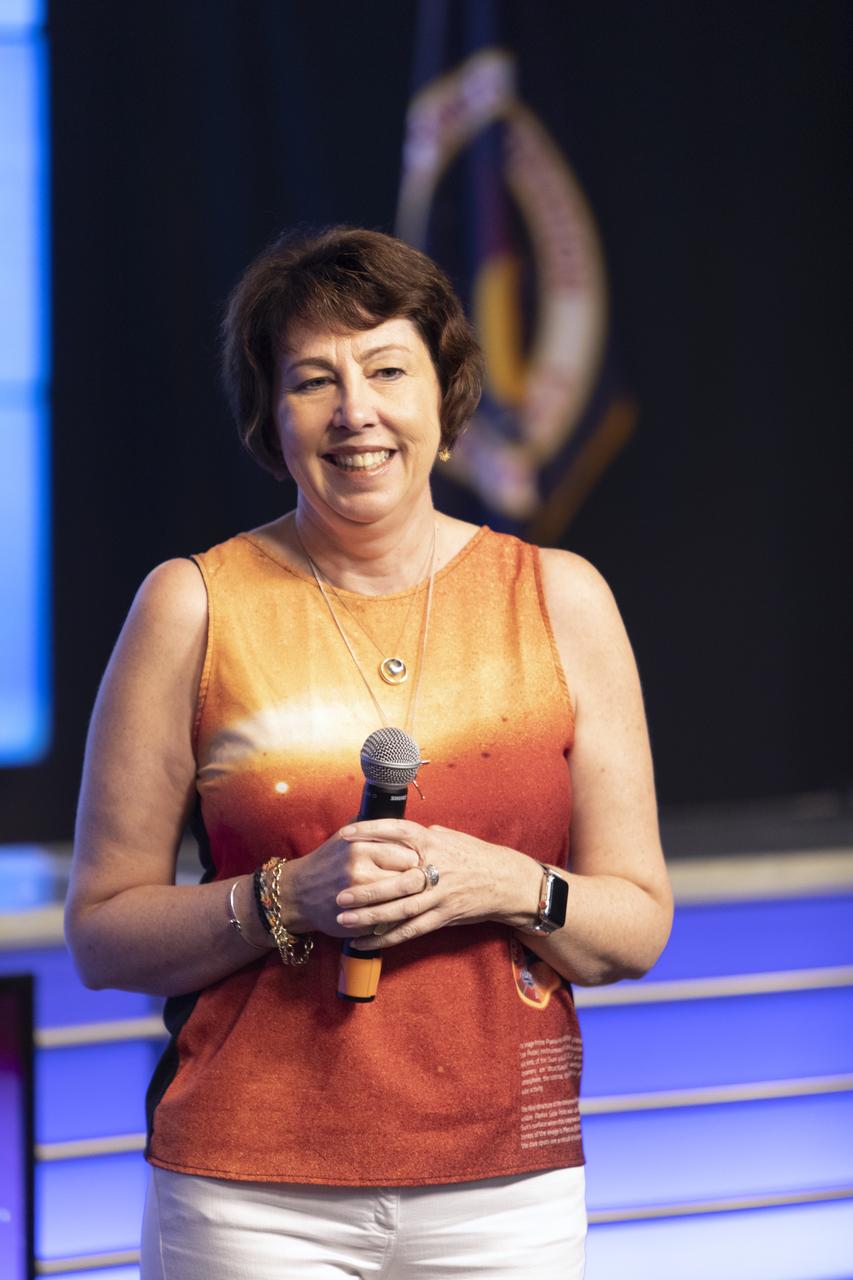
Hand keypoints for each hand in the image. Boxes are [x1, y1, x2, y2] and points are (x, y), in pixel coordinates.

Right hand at [284, 824, 421, 936]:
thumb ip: (371, 828)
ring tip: (411, 896)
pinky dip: (396, 918)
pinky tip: (396, 911)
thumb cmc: (326, 862)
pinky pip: (389, 921)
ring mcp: (358, 898)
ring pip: (402, 900)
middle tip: (421, 881)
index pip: (408, 853)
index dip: (417, 860)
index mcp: (361, 847)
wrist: (297, 893)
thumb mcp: (344, 837)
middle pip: (409, 877)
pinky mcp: (357, 920)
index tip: (419, 863)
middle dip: (417, 880)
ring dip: (409, 899)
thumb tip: (399, 817)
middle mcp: (360, 871)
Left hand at [333, 820, 541, 948]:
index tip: (344, 834)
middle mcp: (435, 868)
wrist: (507, 881)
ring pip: (401, 909)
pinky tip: (367, 942)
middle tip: (337, 893)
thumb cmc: (474, 856)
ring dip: (370, 917)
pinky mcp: (444, 916)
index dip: (369, 831)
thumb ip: (419, 838)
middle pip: (395, 879)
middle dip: (365, 888)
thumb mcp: (447, 838)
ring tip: (344, 920)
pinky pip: (412, 930)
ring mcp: (440, 895)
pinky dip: (388, 937)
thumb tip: (391, 834)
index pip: (396, 831)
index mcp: (433, 842)